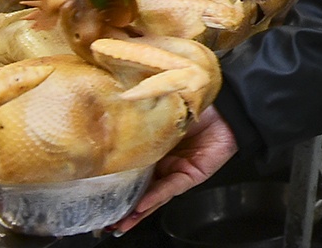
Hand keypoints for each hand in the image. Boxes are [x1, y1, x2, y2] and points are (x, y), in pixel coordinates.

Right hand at [111, 106, 237, 233]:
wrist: (225, 103)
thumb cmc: (194, 100)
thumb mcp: (160, 110)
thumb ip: (140, 119)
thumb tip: (110, 118)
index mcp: (153, 147)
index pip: (131, 169)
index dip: (115, 183)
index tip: (96, 193)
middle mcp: (163, 162)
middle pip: (140, 188)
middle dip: (123, 206)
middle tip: (104, 219)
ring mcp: (176, 170)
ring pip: (153, 195)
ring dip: (136, 211)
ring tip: (120, 222)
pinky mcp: (192, 175)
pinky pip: (171, 188)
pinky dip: (155, 197)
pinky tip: (141, 206)